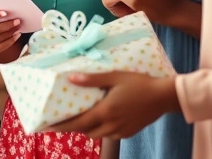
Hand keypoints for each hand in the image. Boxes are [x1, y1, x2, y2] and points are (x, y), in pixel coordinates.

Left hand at [49, 72, 178, 138]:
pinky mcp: (128, 132)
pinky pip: (109, 135)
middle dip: (72, 128)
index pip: (78, 123)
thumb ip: (92, 80)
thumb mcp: (114, 76)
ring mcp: (121, 130)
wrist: (163, 97)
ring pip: (97, 135)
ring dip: (87, 129)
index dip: (61, 126)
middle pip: (85, 131)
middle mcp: (111, 124)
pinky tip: (100, 119)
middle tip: (61, 121)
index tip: (47, 126)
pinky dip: (101, 129)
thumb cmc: (139, 83)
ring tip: (79, 119)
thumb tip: (71, 78)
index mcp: (105, 111)